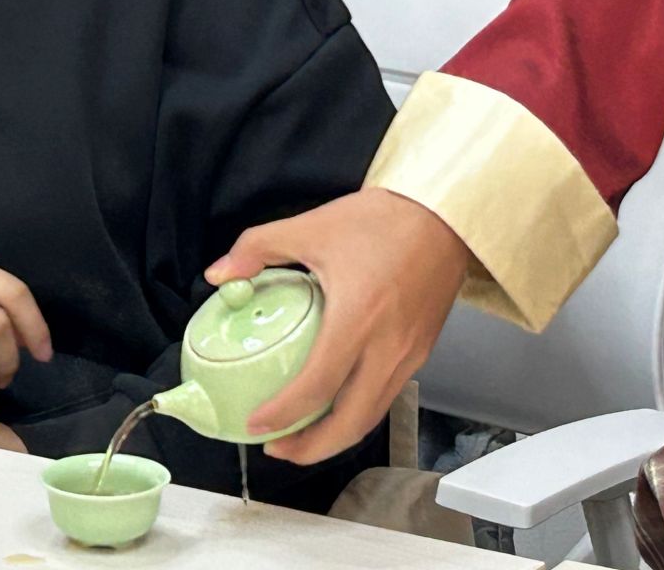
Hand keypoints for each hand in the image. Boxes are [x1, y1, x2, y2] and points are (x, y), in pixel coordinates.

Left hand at [206, 186, 470, 463]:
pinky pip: (387, 397)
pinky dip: (359, 413)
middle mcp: (388, 347)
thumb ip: (257, 248)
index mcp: (358, 318)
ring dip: (336, 437)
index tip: (256, 424)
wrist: (443, 215)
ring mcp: (410, 354)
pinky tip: (336, 404)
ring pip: (372, 416)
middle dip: (311, 448)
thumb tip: (220, 274)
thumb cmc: (383, 220)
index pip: (318, 386)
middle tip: (277, 447)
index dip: (284, 414)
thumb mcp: (310, 226)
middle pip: (350, 423)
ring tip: (302, 436)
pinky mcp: (421, 352)